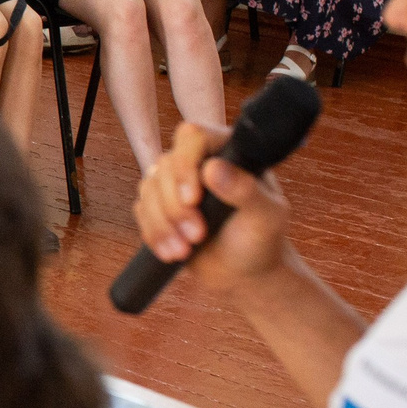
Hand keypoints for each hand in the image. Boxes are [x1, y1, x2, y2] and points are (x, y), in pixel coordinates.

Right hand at [132, 120, 292, 293]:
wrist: (243, 271)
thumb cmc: (261, 239)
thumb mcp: (265, 217)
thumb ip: (246, 191)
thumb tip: (213, 168)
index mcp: (226, 152)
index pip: (193, 137)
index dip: (186, 165)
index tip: (193, 200)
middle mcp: (197, 161)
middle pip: (166, 166)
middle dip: (176, 207)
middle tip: (197, 236)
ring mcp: (174, 183)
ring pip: (148, 189)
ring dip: (163, 224)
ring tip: (185, 250)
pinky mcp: (158, 205)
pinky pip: (141, 211)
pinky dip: (155, 234)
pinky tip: (174, 252)